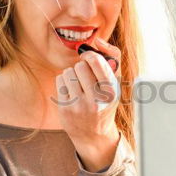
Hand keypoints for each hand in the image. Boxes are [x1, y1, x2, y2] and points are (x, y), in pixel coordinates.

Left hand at [56, 37, 121, 170]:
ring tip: (78, 84)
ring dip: (72, 74)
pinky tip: (71, 91)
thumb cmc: (106, 102)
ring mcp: (78, 106)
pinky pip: (59, 81)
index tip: (88, 58)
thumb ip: (113, 59)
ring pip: (68, 72)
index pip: (96, 61)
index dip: (90, 55)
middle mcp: (95, 100)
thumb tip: (98, 40)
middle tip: (85, 75)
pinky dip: (64, 82)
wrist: (94, 134)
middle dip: (81, 67)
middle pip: (80, 66)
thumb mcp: (116, 83)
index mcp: (111, 92)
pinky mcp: (65, 109)